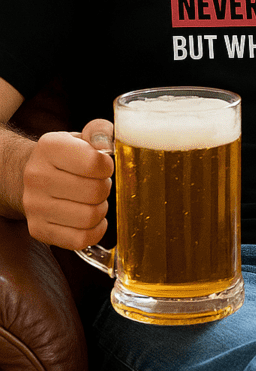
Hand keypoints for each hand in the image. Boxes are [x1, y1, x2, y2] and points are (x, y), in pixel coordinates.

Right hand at [22, 119, 113, 249]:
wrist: (32, 175)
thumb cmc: (68, 156)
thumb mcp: (83, 136)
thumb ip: (101, 131)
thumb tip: (105, 143)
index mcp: (50, 147)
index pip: (95, 163)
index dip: (108, 167)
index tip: (103, 166)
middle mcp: (37, 176)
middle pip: (95, 192)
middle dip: (105, 188)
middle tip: (98, 183)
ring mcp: (34, 205)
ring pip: (89, 217)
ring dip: (101, 209)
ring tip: (93, 200)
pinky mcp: (38, 229)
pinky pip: (80, 240)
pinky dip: (94, 231)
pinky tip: (91, 219)